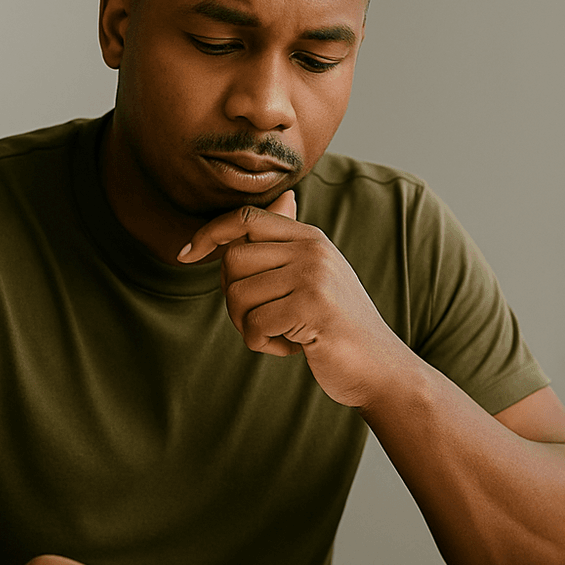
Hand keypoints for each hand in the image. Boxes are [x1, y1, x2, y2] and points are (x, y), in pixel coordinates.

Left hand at [178, 190, 412, 407]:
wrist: (379, 367)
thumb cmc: (337, 325)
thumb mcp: (317, 275)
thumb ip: (291, 243)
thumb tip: (283, 197)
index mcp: (310, 237)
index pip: (244, 218)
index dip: (209, 233)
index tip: (185, 255)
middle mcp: (312, 249)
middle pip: (233, 261)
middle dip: (233, 299)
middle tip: (260, 321)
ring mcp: (314, 277)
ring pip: (238, 296)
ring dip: (248, 327)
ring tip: (279, 335)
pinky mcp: (312, 309)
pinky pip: (255, 326)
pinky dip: (263, 345)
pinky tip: (292, 349)